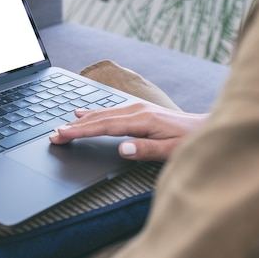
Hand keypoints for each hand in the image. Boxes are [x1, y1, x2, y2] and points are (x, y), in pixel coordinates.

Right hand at [49, 103, 206, 161]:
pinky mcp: (138, 109)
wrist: (206, 128)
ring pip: (101, 113)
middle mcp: (135, 110)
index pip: (103, 126)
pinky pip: (108, 110)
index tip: (62, 135)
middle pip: (97, 118)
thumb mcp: (171, 151)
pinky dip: (92, 113)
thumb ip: (145, 150)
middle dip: (73, 126)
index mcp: (141, 120)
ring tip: (61, 126)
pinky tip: (82, 113)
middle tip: (53, 134)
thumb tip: (122, 149)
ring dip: (80, 120)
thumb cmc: (190, 142)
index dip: (80, 131)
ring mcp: (136, 108)